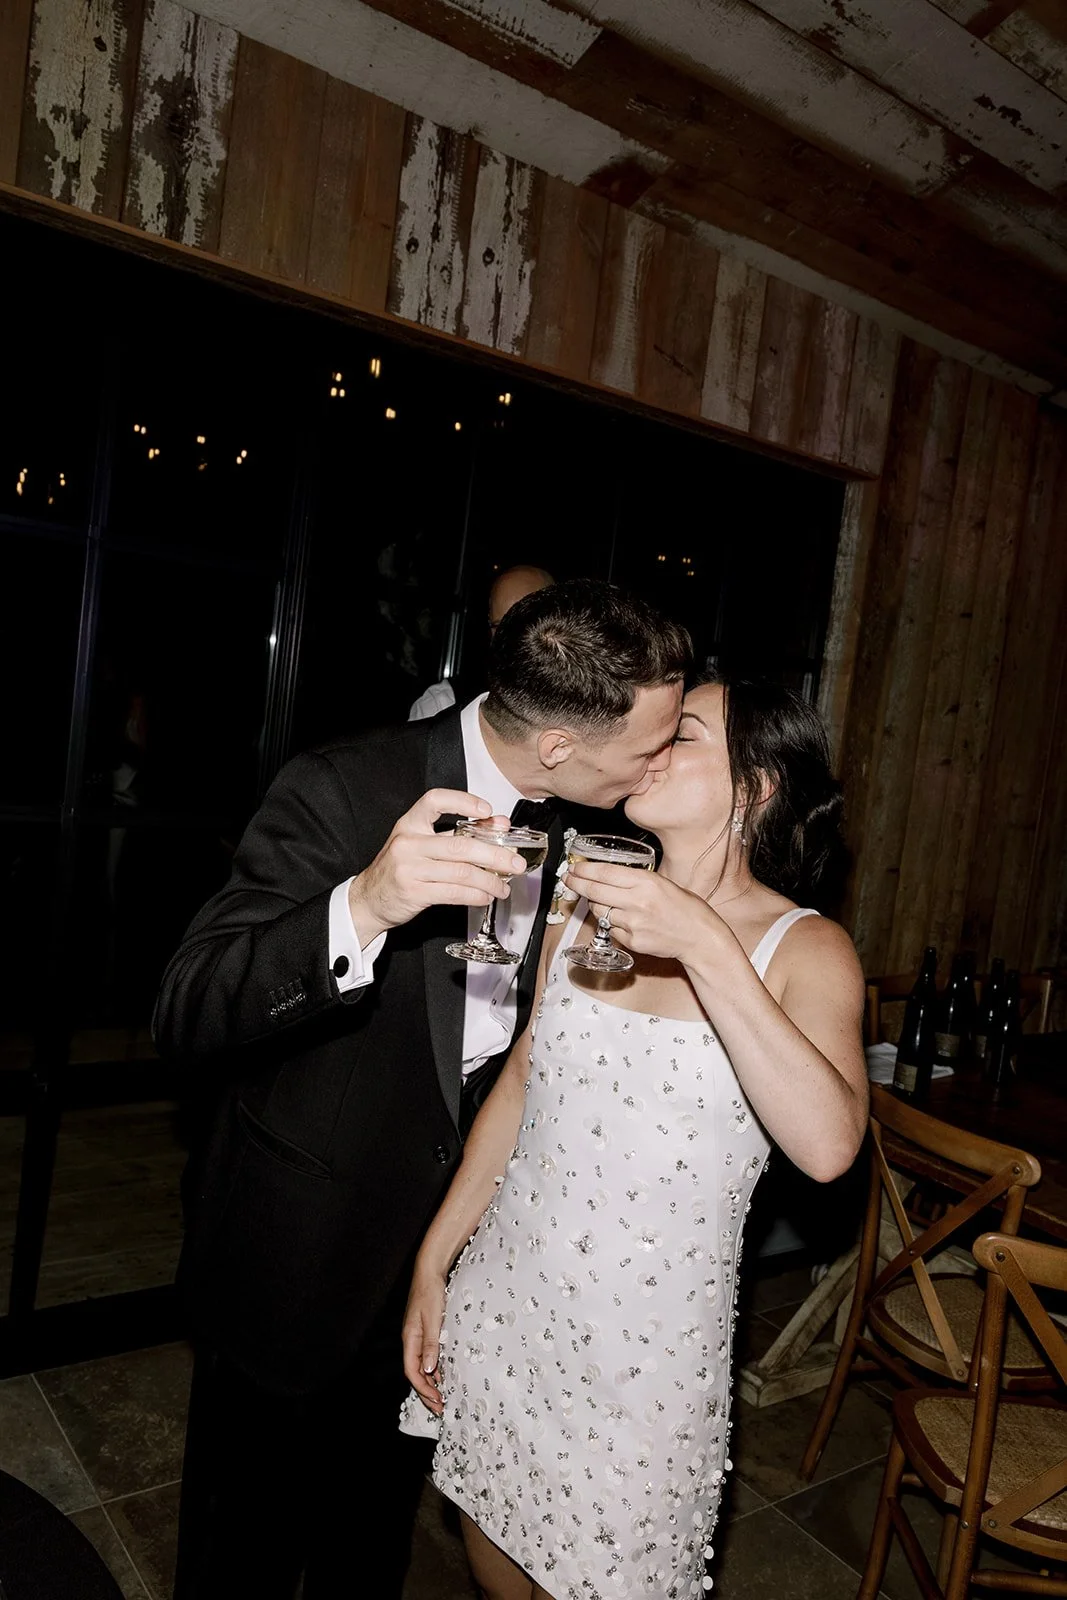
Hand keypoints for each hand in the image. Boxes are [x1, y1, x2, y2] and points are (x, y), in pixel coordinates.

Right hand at [348, 791, 524, 943]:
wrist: (368, 899)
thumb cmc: (399, 869)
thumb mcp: (420, 845)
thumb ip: (456, 834)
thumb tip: (498, 825)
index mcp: (410, 824)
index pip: (435, 801)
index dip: (463, 802)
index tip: (487, 811)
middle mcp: (408, 843)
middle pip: (460, 845)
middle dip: (495, 854)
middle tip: (515, 862)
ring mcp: (409, 868)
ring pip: (461, 872)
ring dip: (489, 881)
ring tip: (503, 886)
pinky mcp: (414, 892)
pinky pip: (453, 893)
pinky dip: (475, 895)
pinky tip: (486, 896)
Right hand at [402, 1265, 446, 1415]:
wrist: (430, 1271)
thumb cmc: (430, 1292)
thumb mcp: (433, 1319)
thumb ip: (431, 1344)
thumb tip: (429, 1370)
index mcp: (410, 1339)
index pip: (412, 1372)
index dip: (423, 1389)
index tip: (436, 1401)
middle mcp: (411, 1340)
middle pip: (415, 1373)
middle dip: (426, 1393)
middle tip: (440, 1408)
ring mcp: (417, 1336)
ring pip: (421, 1367)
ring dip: (430, 1383)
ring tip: (442, 1398)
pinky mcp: (425, 1332)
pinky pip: (427, 1356)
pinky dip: (434, 1370)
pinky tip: (443, 1376)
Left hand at [564, 861, 720, 963]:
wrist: (699, 937)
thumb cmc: (685, 908)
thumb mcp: (662, 883)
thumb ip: (635, 880)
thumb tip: (606, 876)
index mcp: (646, 882)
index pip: (604, 872)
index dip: (584, 870)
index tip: (573, 868)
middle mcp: (637, 902)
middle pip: (595, 890)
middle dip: (577, 884)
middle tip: (569, 880)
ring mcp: (633, 923)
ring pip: (599, 911)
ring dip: (596, 905)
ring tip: (607, 902)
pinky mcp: (632, 941)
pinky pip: (611, 929)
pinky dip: (612, 924)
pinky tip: (624, 920)